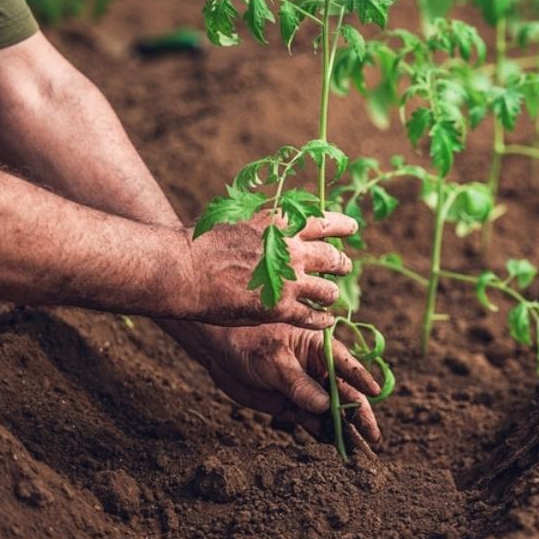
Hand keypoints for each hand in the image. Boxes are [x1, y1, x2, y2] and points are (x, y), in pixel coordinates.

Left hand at [166, 321, 381, 442]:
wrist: (219, 349)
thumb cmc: (249, 342)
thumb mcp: (274, 361)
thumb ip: (299, 384)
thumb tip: (324, 406)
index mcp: (319, 347)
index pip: (346, 364)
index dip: (361, 379)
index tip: (375, 392)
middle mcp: (317, 368)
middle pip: (344, 393)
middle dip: (358, 414)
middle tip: (372, 435)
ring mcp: (306, 388)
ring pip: (330, 410)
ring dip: (342, 428)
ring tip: (358, 448)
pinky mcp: (292, 404)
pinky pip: (311, 420)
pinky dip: (321, 432)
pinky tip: (333, 444)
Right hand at [181, 211, 356, 327]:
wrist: (186, 269)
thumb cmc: (204, 242)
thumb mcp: (240, 217)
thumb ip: (266, 221)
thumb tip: (279, 217)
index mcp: (282, 223)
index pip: (325, 221)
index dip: (343, 225)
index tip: (353, 229)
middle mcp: (291, 250)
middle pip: (333, 257)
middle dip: (342, 263)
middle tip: (345, 266)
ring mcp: (288, 280)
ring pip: (328, 290)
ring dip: (332, 294)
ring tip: (331, 296)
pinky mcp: (280, 308)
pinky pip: (314, 317)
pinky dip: (323, 320)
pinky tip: (326, 322)